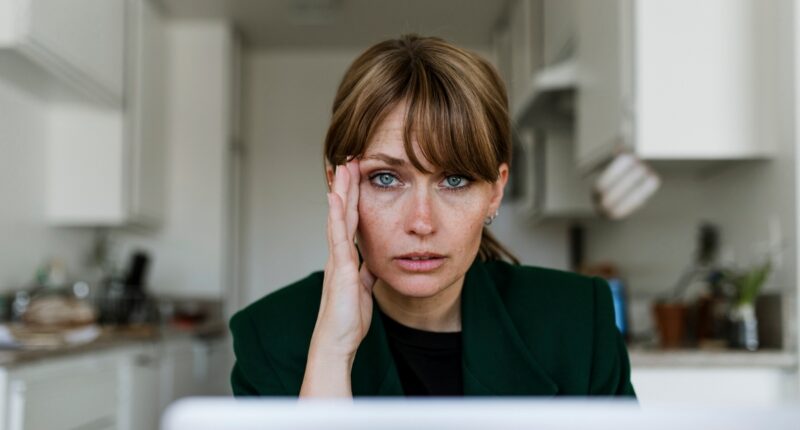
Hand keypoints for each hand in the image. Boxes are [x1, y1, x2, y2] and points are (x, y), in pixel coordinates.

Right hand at [310, 158, 376, 362]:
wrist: (335, 343)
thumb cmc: (347, 321)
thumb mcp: (363, 291)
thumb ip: (366, 273)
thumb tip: (373, 262)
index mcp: (345, 259)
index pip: (351, 222)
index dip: (354, 199)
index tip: (356, 177)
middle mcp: (338, 255)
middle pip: (342, 213)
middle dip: (346, 186)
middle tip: (348, 160)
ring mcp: (336, 260)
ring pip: (337, 218)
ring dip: (340, 192)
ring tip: (343, 167)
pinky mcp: (338, 269)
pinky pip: (337, 237)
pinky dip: (335, 216)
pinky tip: (335, 197)